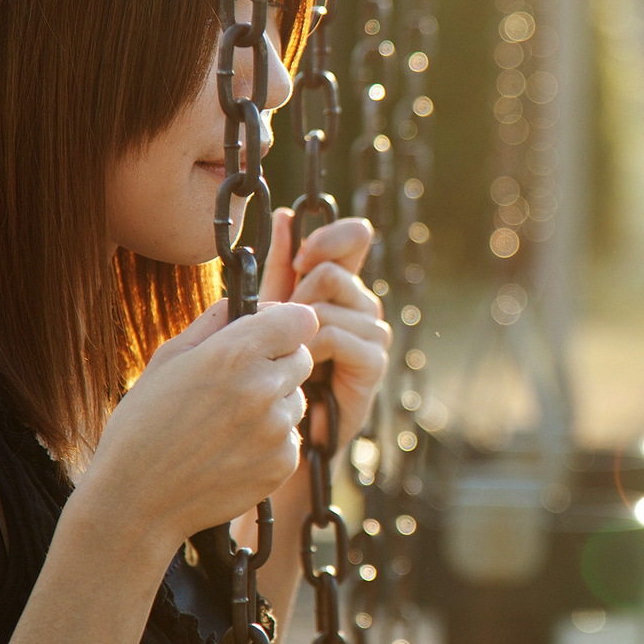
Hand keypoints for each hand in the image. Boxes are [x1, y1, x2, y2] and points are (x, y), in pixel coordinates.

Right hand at [79, 298, 318, 553]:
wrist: (136, 502)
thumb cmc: (143, 426)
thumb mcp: (167, 360)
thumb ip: (213, 323)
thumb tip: (244, 302)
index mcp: (235, 353)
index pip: (301, 319)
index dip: (285, 324)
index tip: (269, 334)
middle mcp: (264, 388)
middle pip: (302, 357)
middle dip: (278, 362)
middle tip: (239, 382)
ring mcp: (278, 429)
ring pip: (298, 399)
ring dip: (275, 403)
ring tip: (228, 422)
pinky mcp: (284, 463)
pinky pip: (292, 437)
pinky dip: (271, 441)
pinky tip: (232, 451)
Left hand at [261, 209, 390, 446]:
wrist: (274, 429)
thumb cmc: (270, 368)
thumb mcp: (270, 309)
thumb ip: (280, 266)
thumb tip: (284, 214)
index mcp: (342, 286)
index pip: (356, 237)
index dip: (331, 236)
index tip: (302, 256)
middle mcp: (363, 306)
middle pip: (332, 271)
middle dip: (297, 296)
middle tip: (283, 330)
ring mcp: (373, 334)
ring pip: (331, 304)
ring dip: (300, 328)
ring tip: (290, 355)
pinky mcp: (373, 364)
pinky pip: (338, 336)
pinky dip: (313, 351)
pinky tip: (304, 371)